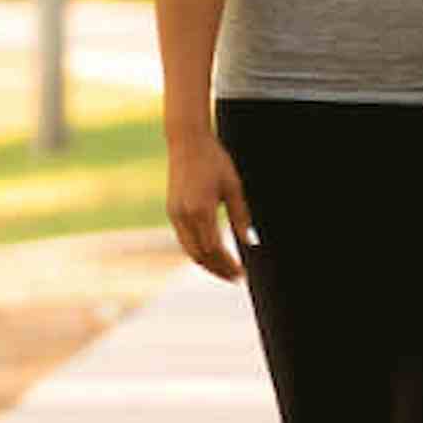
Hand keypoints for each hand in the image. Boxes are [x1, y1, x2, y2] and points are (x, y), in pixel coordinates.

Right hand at [165, 130, 254, 280]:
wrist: (187, 143)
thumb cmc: (215, 161)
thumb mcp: (233, 187)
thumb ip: (241, 216)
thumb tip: (250, 242)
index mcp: (201, 210)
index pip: (214, 249)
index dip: (228, 264)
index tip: (242, 274)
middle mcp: (184, 215)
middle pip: (200, 255)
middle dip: (218, 269)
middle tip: (236, 279)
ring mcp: (175, 214)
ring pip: (189, 250)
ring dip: (206, 264)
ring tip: (225, 272)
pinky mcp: (172, 211)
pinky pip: (184, 239)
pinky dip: (197, 252)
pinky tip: (211, 255)